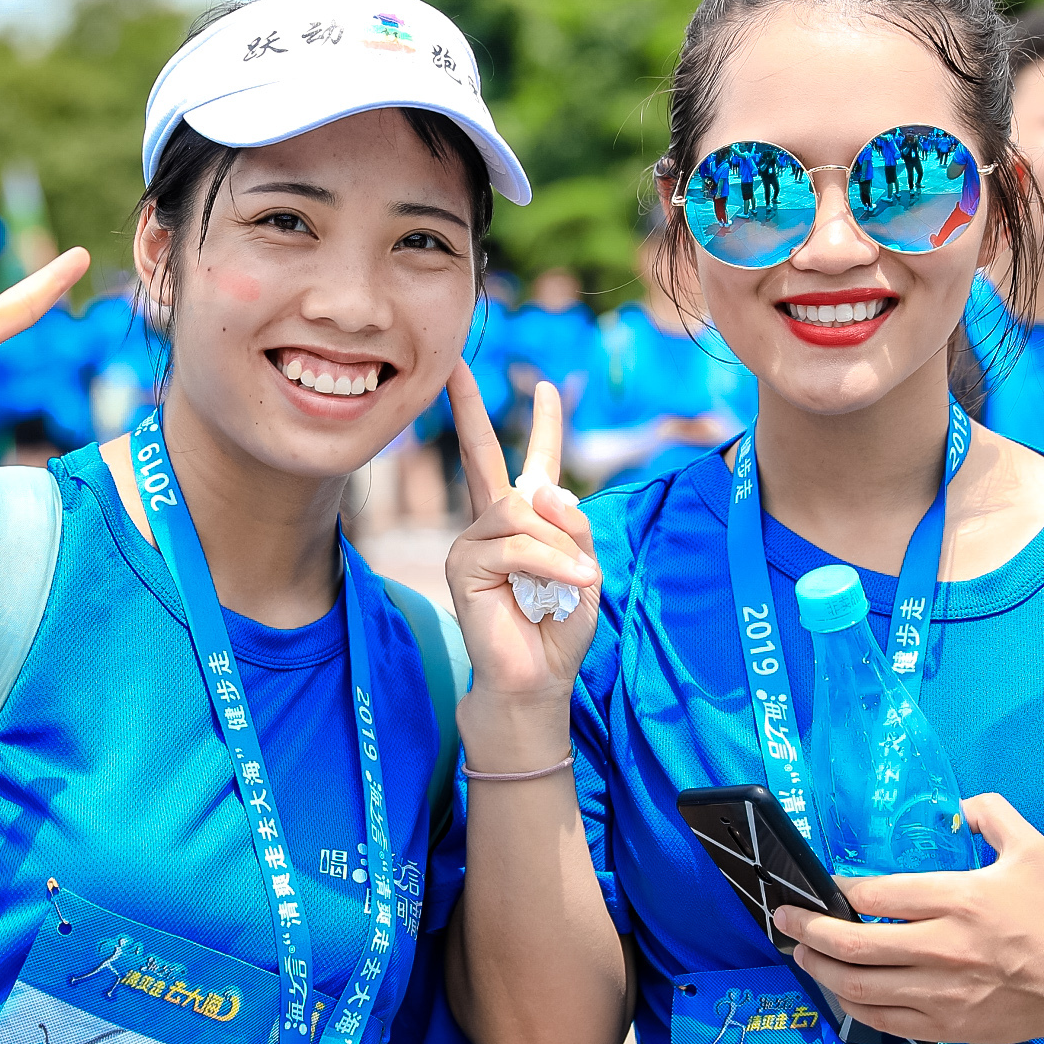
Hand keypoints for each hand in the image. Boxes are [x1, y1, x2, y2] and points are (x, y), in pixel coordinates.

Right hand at [444, 369, 598, 722]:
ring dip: (559, 547)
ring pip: (520, 513)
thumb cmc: (559, 627)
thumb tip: (540, 489)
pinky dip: (549, 564)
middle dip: (469, 409)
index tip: (546, 387)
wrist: (538, 677)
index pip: (532, 464)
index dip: (543, 426)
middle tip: (458, 366)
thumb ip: (572, 526)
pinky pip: (514, 546)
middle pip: (479, 455)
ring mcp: (472, 542)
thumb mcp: (585, 569)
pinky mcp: (462, 565)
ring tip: (577, 580)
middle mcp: (493, 524)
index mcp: (527, 523)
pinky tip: (567, 585)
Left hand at [771, 792, 1043, 1043]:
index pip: (876, 896)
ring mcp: (942, 992)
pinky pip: (883, 1019)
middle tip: (784, 918)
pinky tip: (839, 989)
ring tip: (800, 952)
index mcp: (959, 900)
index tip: (824, 886)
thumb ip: (992, 814)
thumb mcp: (1031, 850)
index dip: (840, 891)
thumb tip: (958, 804)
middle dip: (808, 929)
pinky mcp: (947, 1024)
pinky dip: (852, 1005)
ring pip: (860, 986)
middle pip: (855, 944)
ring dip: (820, 969)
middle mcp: (944, 947)